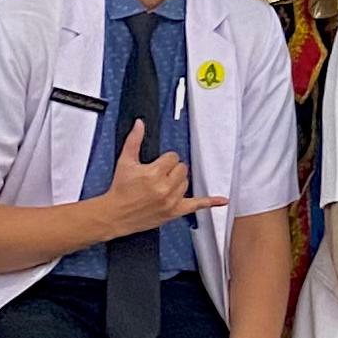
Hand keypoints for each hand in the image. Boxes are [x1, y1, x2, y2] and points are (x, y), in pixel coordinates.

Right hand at [92, 120, 223, 240]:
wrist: (115, 214)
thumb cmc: (120, 189)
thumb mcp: (125, 162)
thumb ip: (134, 141)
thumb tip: (140, 123)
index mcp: (153, 173)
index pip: (173, 157)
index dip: (164, 160)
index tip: (155, 166)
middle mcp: (164, 188)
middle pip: (182, 169)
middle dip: (171, 170)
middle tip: (158, 175)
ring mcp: (171, 201)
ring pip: (186, 182)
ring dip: (178, 182)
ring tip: (162, 186)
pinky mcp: (174, 212)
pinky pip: (196, 205)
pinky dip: (210, 202)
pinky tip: (223, 200)